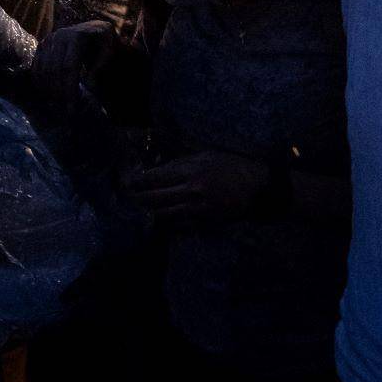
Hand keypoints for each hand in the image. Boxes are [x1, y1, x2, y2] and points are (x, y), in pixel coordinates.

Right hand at [32, 20, 120, 110]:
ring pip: (43, 70)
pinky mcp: (41, 45)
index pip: (69, 67)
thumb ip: (100, 64)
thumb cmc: (103, 41)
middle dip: (59, 92)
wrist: (92, 28)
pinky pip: (36, 67)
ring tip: (56, 105)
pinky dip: (40, 82)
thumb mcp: (109, 49)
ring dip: (48, 90)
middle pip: (55, 70)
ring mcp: (48, 40)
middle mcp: (59, 36)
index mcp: (77, 36)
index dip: (69, 88)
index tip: (72, 107)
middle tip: (64, 110)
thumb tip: (89, 82)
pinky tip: (47, 94)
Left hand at [127, 148, 269, 222]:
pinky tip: (154, 225)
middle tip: (123, 200)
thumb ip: (184, 161)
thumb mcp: (210, 155)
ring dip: (146, 215)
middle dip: (136, 199)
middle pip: (155, 197)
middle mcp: (192, 190)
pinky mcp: (202, 222)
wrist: (259, 188)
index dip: (139, 181)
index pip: (157, 177)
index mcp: (193, 170)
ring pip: (163, 215)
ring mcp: (196, 209)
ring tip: (133, 214)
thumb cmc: (235, 166)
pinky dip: (164, 226)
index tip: (127, 183)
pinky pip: (177, 226)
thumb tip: (160, 168)